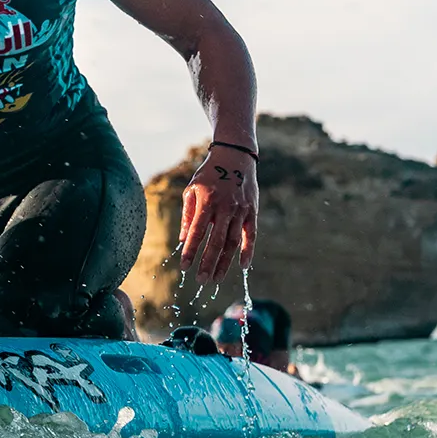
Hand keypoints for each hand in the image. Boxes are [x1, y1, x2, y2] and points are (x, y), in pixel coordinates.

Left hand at [179, 143, 257, 282]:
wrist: (235, 156)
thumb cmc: (209, 174)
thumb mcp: (192, 189)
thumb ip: (188, 215)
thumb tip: (184, 240)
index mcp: (207, 201)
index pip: (197, 232)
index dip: (191, 251)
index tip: (184, 267)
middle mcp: (225, 207)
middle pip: (216, 241)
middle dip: (208, 263)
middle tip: (201, 281)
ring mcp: (241, 210)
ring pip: (233, 242)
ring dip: (225, 262)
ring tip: (217, 279)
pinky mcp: (252, 212)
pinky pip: (251, 235)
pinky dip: (248, 251)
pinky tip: (243, 266)